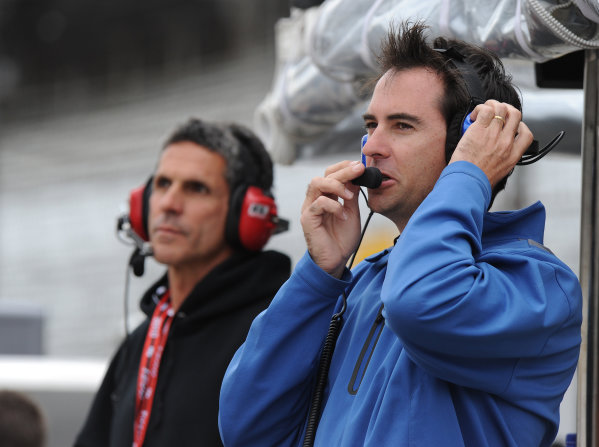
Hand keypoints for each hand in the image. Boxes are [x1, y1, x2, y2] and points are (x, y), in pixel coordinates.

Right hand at [300, 160, 363, 277]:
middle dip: (343, 171)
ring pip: (316, 183)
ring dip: (336, 186)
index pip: (330, 173)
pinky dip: (334, 206)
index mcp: (326, 195)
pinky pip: (318, 203)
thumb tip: (358, 176)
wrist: (336, 260)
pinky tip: (343, 216)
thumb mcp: (352, 211)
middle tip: (359, 170)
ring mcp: (310, 208)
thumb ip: (352, 194)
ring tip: (350, 197)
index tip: (360, 166)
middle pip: (324, 175)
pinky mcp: (308, 218)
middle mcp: (315, 199)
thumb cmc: (342, 238)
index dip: (344, 167)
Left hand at [449, 100, 533, 187]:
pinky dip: (480, 109)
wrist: (466, 182)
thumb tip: (497, 154)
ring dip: (492, 105)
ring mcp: (494, 135)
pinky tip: (474, 116)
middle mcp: (506, 143)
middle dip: (506, 109)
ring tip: (483, 112)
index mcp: (513, 155)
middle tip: (495, 113)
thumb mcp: (499, 173)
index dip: (520, 125)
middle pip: (515, 114)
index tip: (511, 127)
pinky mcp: (479, 130)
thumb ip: (503, 161)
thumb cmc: (477, 181)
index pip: (527, 134)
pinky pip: (485, 110)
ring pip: (501, 108)